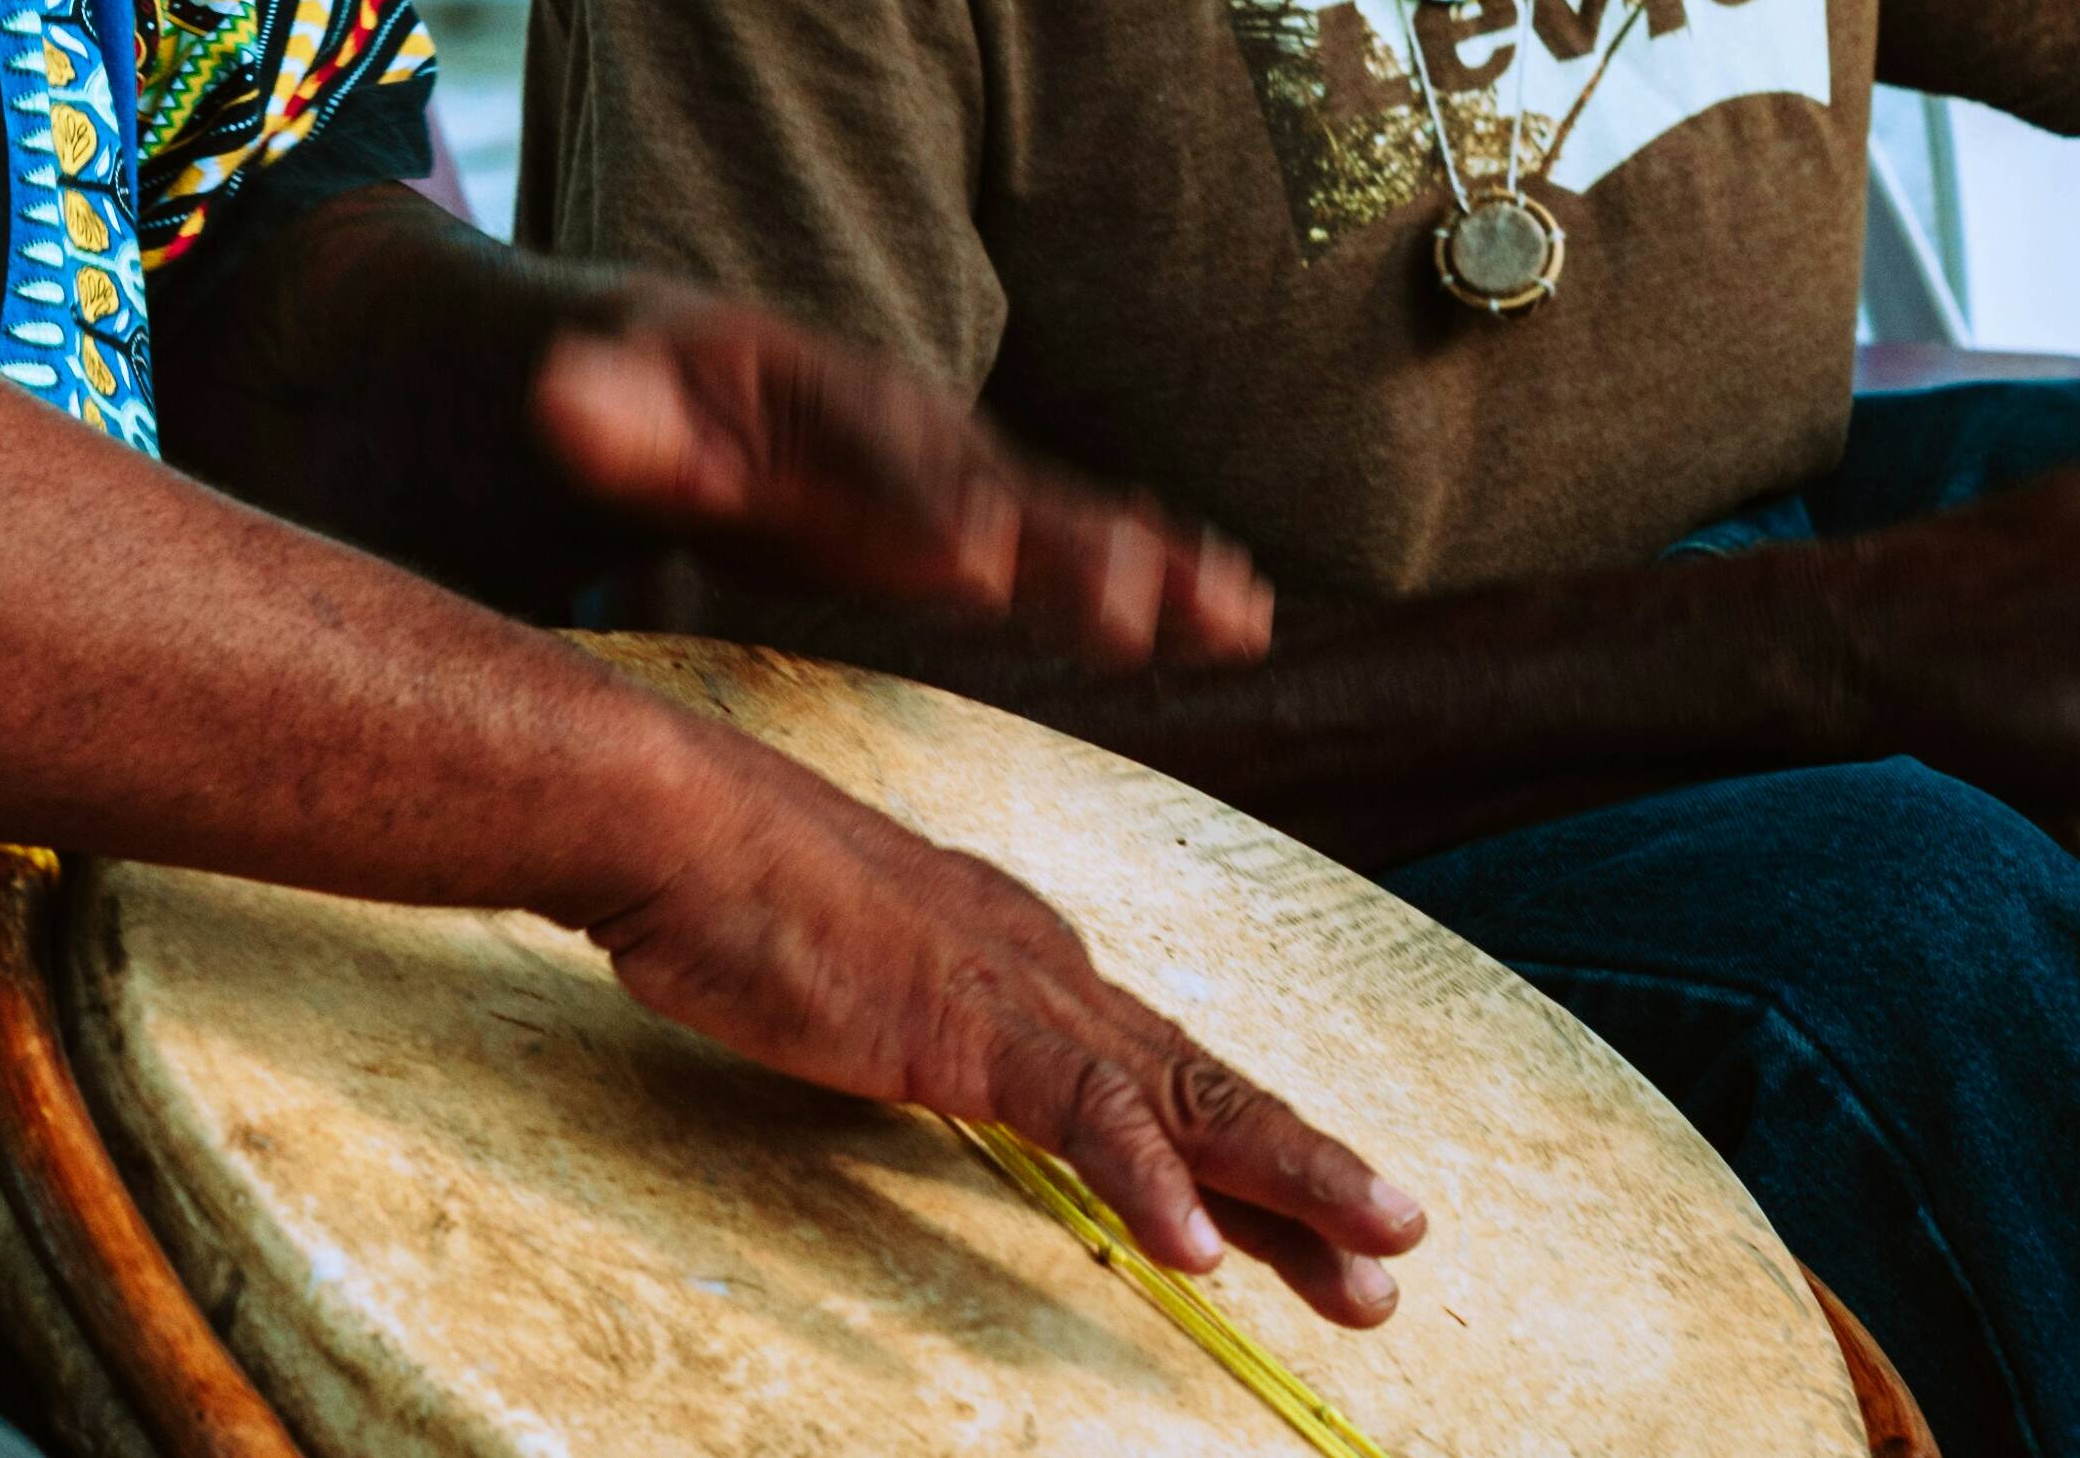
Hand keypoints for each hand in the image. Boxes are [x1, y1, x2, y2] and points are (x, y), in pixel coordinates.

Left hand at [533, 283, 1274, 670]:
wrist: (572, 354)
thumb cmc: (572, 391)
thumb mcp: (569, 390)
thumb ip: (595, 411)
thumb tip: (572, 395)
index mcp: (790, 393)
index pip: (864, 459)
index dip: (917, 512)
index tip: (976, 571)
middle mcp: (878, 418)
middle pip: (983, 481)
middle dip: (1059, 546)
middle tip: (1130, 608)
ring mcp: (920, 458)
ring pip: (1042, 508)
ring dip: (1136, 560)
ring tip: (1231, 614)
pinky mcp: (941, 504)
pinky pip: (1054, 531)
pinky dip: (1145, 562)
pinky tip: (1228, 610)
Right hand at [584, 740, 1428, 1325]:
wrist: (680, 823)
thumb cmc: (739, 897)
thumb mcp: (858, 982)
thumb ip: (918, 1023)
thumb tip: (934, 1059)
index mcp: (1031, 966)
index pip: (1164, 1077)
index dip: (1249, 1151)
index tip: (1319, 1218)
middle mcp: (1052, 975)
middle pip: (1207, 1090)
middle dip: (1311, 1177)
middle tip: (1399, 1247)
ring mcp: (1020, 997)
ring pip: (1189, 1102)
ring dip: (1290, 1182)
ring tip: (1372, 1257)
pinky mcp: (969, 1026)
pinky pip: (1082, 1115)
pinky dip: (1148, 1183)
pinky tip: (1194, 1248)